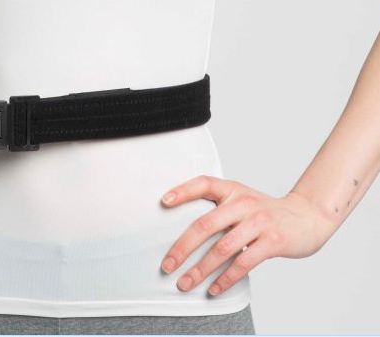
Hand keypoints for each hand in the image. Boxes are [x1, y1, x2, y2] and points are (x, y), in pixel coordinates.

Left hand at [158, 175, 337, 295]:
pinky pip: (243, 263)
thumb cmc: (266, 212)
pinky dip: (226, 278)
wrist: (308, 217)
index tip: (163, 202)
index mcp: (232, 189)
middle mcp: (243, 202)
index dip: (182, 191)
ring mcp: (259, 221)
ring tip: (186, 282)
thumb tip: (186, 232)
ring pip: (222, 248)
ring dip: (200, 269)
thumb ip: (220, 208)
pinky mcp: (273, 241)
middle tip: (167, 265)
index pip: (203, 183)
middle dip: (182, 247)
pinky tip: (214, 288)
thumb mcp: (243, 199)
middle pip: (205, 224)